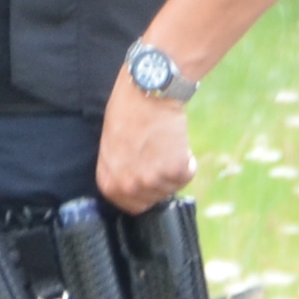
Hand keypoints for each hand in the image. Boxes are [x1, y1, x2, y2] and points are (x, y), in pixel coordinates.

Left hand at [97, 73, 195, 214]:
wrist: (148, 92)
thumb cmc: (126, 112)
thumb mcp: (110, 147)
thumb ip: (118, 171)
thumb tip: (130, 186)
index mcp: (109, 184)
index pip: (131, 206)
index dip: (144, 192)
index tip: (149, 178)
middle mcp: (129, 186)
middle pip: (154, 199)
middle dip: (159, 182)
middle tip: (159, 157)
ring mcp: (152, 180)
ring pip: (172, 187)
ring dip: (174, 171)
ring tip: (165, 145)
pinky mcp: (175, 170)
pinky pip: (187, 174)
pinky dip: (188, 161)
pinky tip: (177, 143)